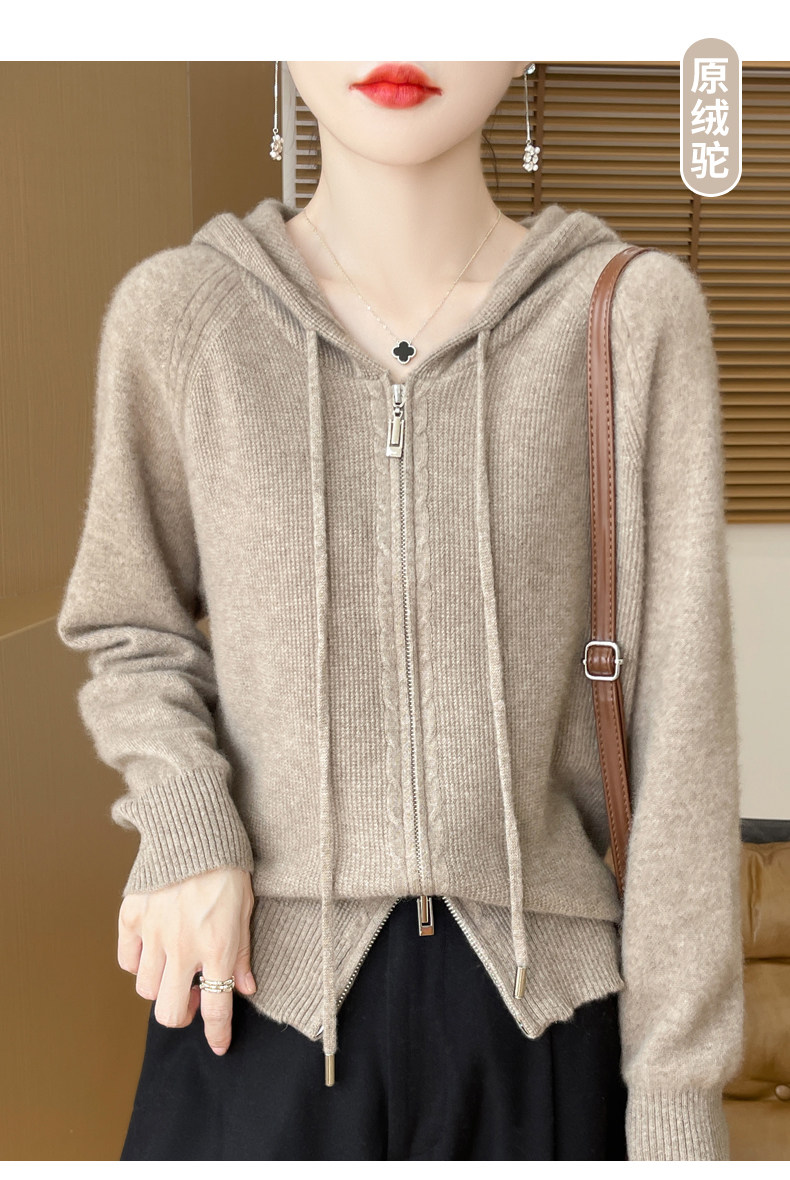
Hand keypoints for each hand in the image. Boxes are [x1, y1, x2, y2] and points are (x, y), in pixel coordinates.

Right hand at [117, 866, 256, 1055]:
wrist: (193, 829)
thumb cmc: (226, 867)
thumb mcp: (245, 910)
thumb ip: (242, 953)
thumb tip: (246, 988)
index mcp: (217, 947)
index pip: (217, 1008)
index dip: (218, 1034)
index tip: (218, 1045)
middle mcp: (182, 948)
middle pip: (170, 1012)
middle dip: (182, 1016)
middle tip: (193, 1000)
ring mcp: (153, 934)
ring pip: (146, 990)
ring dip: (161, 987)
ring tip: (175, 969)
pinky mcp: (131, 918)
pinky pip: (126, 960)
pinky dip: (137, 963)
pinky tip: (152, 950)